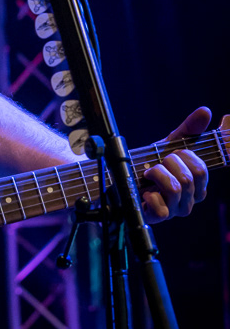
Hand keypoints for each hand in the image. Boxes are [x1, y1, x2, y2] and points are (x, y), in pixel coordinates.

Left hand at [140, 106, 210, 222]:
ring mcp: (174, 210)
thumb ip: (189, 129)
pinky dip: (151, 195)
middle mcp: (189, 200)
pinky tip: (145, 191)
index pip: (203, 170)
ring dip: (157, 173)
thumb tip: (206, 111)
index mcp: (197, 185)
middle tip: (159, 160)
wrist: (122, 177)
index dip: (189, 156)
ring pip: (176, 188)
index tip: (178, 149)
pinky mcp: (157, 217)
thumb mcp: (170, 144)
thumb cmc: (150, 163)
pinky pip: (163, 209)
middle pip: (191, 177)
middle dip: (171, 162)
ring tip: (148, 172)